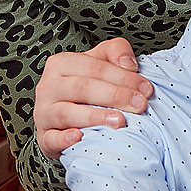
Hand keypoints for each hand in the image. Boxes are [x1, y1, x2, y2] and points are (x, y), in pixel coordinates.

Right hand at [33, 38, 150, 159]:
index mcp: (61, 63)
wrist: (62, 117)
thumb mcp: (99, 62)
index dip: (122, 77)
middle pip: (82, 88)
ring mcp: (43, 112)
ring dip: (95, 117)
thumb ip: (115, 51)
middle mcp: (48, 86)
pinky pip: (51, 138)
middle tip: (140, 105)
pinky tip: (80, 137)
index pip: (94, 67)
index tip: (146, 88)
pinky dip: (64, 139)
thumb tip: (129, 64)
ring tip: (120, 121)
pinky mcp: (44, 136)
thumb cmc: (86, 86)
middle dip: (115, 95)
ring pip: (67, 113)